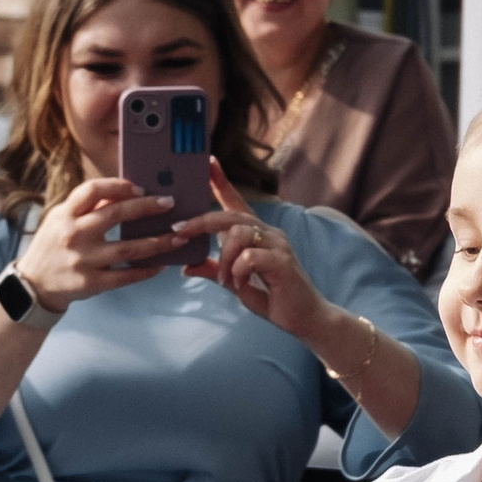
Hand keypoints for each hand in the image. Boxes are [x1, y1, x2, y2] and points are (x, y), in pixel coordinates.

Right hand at [15, 177, 195, 309]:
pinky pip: (125, 276)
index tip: (140, 187)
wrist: (33, 285)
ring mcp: (83, 260)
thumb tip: (122, 192)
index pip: (92, 190)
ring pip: (128, 249)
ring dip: (157, 243)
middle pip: (115, 215)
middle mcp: (73, 235)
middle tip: (169, 203)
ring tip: (178, 237)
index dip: (118, 186)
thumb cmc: (53, 246)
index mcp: (65, 214)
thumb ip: (87, 206)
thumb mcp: (60, 220)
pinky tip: (161, 265)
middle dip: (146, 207)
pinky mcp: (91, 283)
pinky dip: (146, 271)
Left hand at [178, 162, 334, 342]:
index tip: (207, 162)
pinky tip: (239, 285)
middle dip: (201, 222)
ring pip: (238, 234)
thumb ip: (214, 270)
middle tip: (179, 233)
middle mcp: (268, 233)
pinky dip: (237, 271)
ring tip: (225, 281)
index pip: (236, 202)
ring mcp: (278, 245)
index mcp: (256, 234)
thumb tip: (186, 267)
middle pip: (230, 216)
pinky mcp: (283, 261)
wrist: (303, 318)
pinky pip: (250, 257)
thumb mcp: (235, 282)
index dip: (221, 181)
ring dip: (223, 259)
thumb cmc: (272, 297)